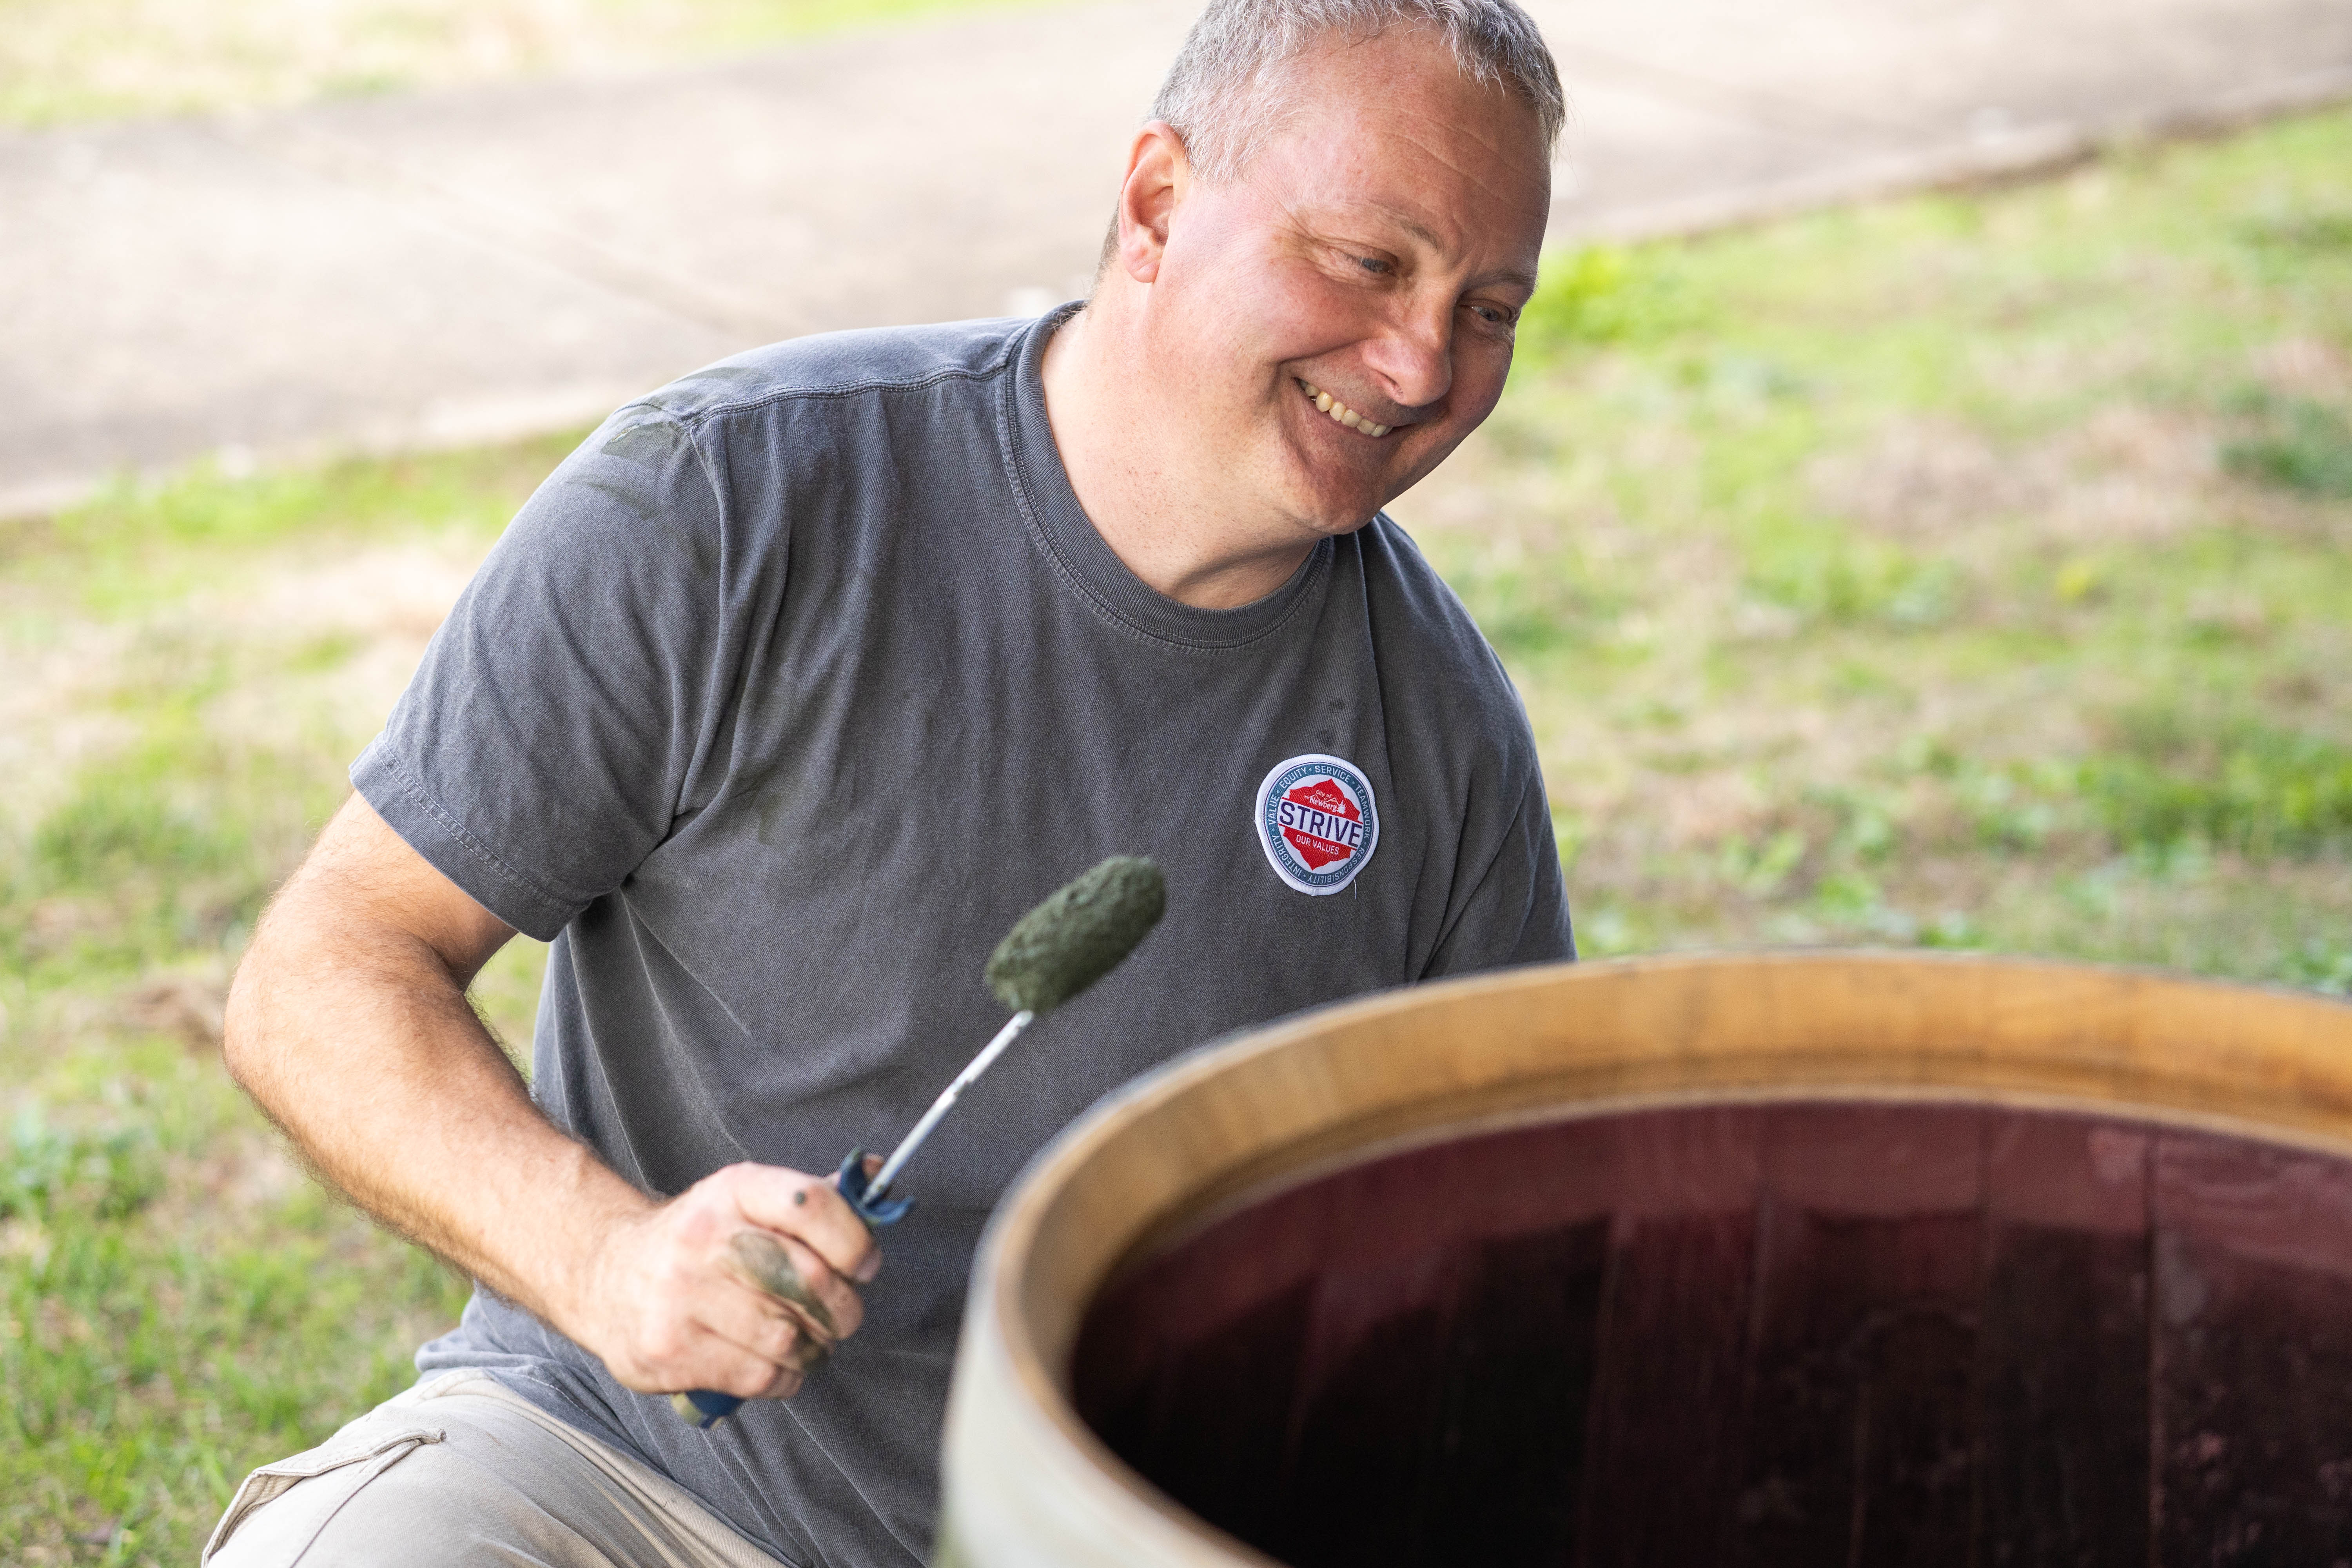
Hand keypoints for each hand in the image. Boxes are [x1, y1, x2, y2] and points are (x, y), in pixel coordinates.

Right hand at [568, 1162, 880, 1402]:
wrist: (604, 1274)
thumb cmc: (698, 1241)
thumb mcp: (746, 1201)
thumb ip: (813, 1199)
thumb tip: (878, 1176)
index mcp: (733, 1191)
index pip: (813, 1204)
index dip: (855, 1241)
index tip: (863, 1264)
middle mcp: (705, 1238)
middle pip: (810, 1281)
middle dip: (842, 1308)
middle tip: (841, 1315)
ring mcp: (681, 1297)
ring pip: (789, 1337)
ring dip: (814, 1348)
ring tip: (807, 1340)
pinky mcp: (669, 1350)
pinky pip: (759, 1376)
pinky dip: (784, 1377)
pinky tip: (777, 1364)